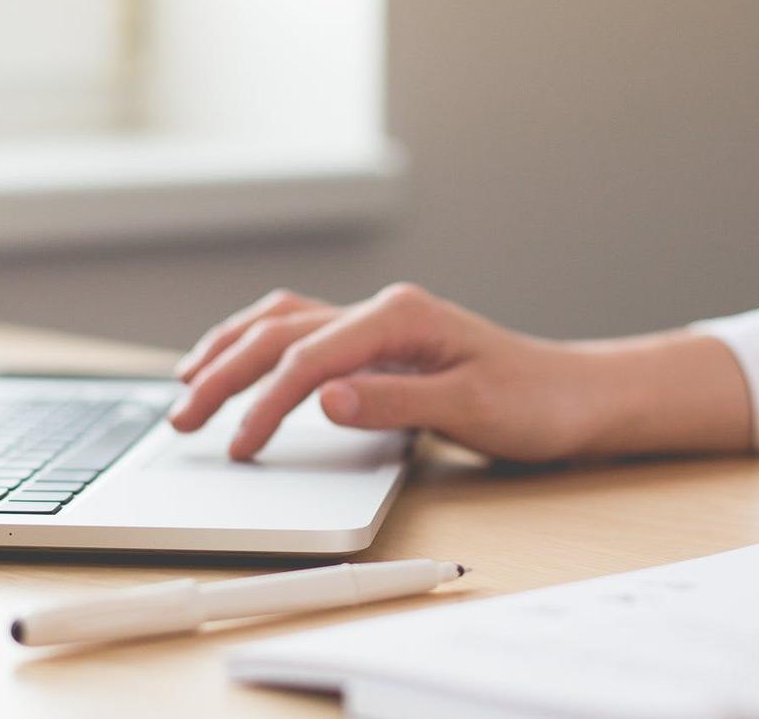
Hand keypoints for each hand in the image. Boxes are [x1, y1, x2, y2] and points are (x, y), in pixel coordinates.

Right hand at [166, 283, 753, 461]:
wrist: (576, 396)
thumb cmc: (534, 402)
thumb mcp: (472, 409)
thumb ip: (394, 403)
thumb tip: (323, 399)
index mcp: (400, 318)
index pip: (309, 357)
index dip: (265, 403)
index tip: (239, 447)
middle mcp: (382, 311)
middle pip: (279, 333)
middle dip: (222, 374)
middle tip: (182, 420)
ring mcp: (377, 324)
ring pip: (280, 323)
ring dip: (228, 350)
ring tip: (185, 385)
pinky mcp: (377, 344)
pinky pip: (300, 333)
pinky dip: (257, 346)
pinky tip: (235, 363)